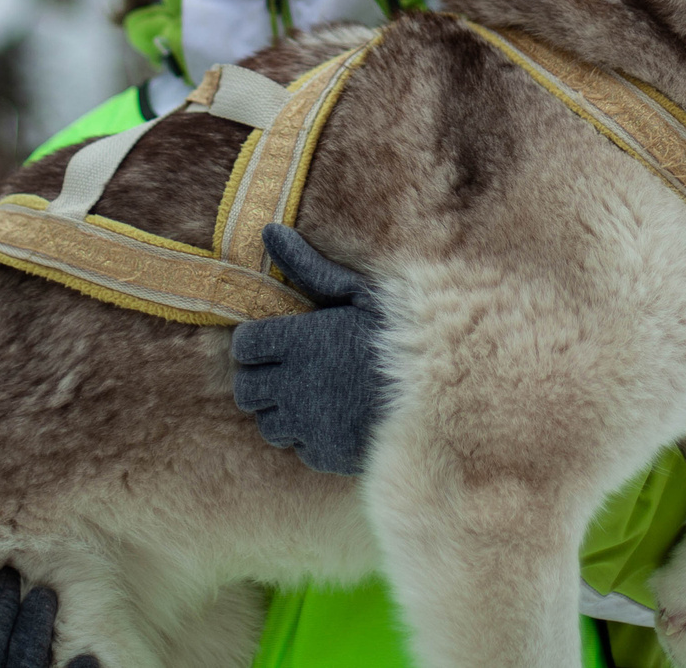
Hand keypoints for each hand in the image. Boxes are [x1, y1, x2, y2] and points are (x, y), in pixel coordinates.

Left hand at [230, 224, 388, 475]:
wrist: (441, 393)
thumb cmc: (402, 334)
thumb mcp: (357, 292)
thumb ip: (308, 266)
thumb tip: (268, 230)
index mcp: (299, 341)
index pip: (244, 348)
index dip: (255, 345)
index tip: (275, 342)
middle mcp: (294, 384)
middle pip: (246, 390)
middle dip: (261, 379)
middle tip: (290, 370)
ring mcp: (308, 424)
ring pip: (268, 424)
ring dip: (282, 411)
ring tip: (313, 395)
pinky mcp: (324, 454)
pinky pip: (299, 448)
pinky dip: (310, 437)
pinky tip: (336, 417)